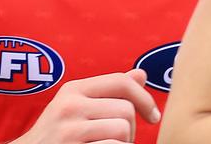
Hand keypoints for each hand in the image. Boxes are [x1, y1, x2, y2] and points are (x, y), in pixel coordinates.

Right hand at [11, 70, 159, 143]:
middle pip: (126, 110)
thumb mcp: (77, 108)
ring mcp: (69, 129)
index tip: (152, 117)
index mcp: (73, 90)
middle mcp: (69, 105)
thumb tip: (141, 74)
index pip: (121, 82)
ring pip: (122, 131)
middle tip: (115, 141)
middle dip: (130, 130)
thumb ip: (108, 92)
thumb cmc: (59, 136)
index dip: (144, 99)